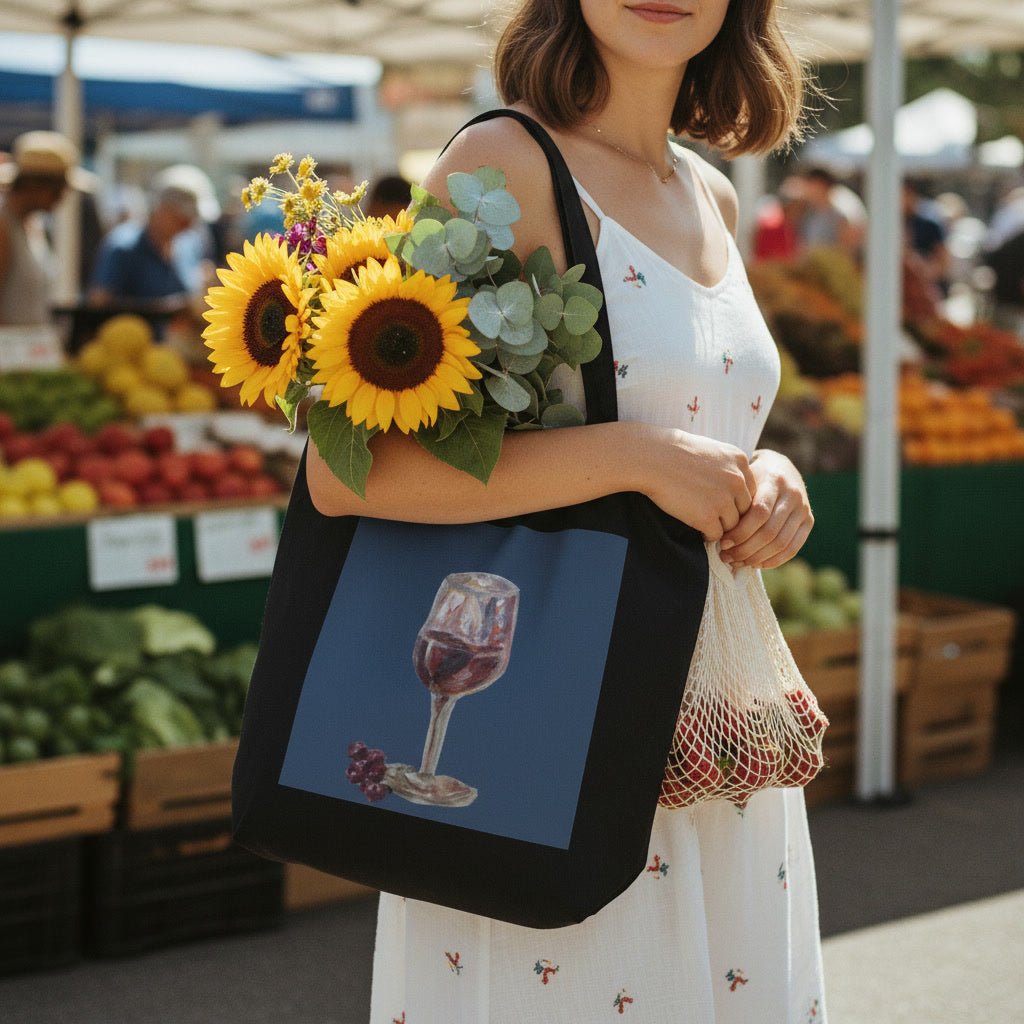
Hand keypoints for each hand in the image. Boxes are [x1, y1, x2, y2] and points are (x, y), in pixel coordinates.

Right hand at [641, 428, 756, 539]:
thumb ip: (726, 467)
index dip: (735, 499)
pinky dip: (707, 534)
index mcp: (739, 461)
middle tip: (712, 516)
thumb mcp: (710, 450)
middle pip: (744, 509)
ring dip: (719, 526)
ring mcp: (723, 499)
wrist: (651, 458)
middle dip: (729, 514)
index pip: (749, 490)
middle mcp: (737, 480)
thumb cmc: (673, 452)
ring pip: (732, 524)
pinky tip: (696, 527)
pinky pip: (716, 534)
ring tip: (703, 522)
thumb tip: (731, 490)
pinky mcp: (707, 517)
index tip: (719, 501)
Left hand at [718, 449, 812, 567]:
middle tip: (726, 557)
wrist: (781, 468)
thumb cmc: (753, 477)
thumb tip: (717, 533)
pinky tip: (755, 564)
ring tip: (738, 563)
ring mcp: (803, 509)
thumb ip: (736, 502)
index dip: (740, 532)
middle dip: (745, 549)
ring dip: (757, 558)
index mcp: (774, 481)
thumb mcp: (744, 481)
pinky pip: (793, 548)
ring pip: (781, 543)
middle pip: (769, 531)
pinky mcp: (808, 521)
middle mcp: (793, 495)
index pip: (759, 513)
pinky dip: (773, 560)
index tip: (722, 543)